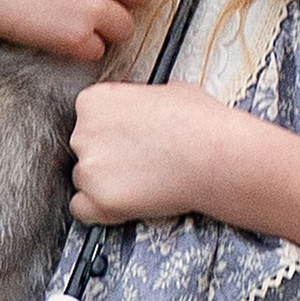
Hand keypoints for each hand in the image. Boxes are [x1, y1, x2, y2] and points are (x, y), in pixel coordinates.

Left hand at [69, 81, 245, 227]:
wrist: (216, 157)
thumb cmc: (200, 123)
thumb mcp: (166, 90)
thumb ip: (137, 100)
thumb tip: (141, 108)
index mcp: (95, 101)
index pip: (87, 118)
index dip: (111, 129)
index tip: (129, 137)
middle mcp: (83, 132)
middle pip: (84, 149)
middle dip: (108, 155)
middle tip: (140, 159)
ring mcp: (89, 168)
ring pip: (85, 180)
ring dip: (107, 182)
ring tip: (143, 179)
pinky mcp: (100, 200)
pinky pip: (82, 210)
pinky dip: (100, 210)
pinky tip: (125, 200)